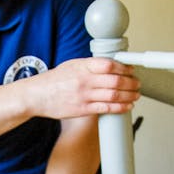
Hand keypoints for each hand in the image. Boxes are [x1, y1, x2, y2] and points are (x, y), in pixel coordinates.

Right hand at [23, 58, 138, 119]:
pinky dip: (120, 107)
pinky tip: (127, 106)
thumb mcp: (71, 66)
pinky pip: (106, 109)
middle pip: (115, 81)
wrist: (36, 96)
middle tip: (137, 83)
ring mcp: (84, 96)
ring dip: (129, 95)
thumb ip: (90, 66)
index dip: (124, 68)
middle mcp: (84, 80)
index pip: (109, 64)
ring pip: (114, 95)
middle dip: (131, 83)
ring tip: (135, 95)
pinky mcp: (82, 109)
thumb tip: (111, 67)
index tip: (131, 70)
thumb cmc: (53, 81)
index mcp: (82, 66)